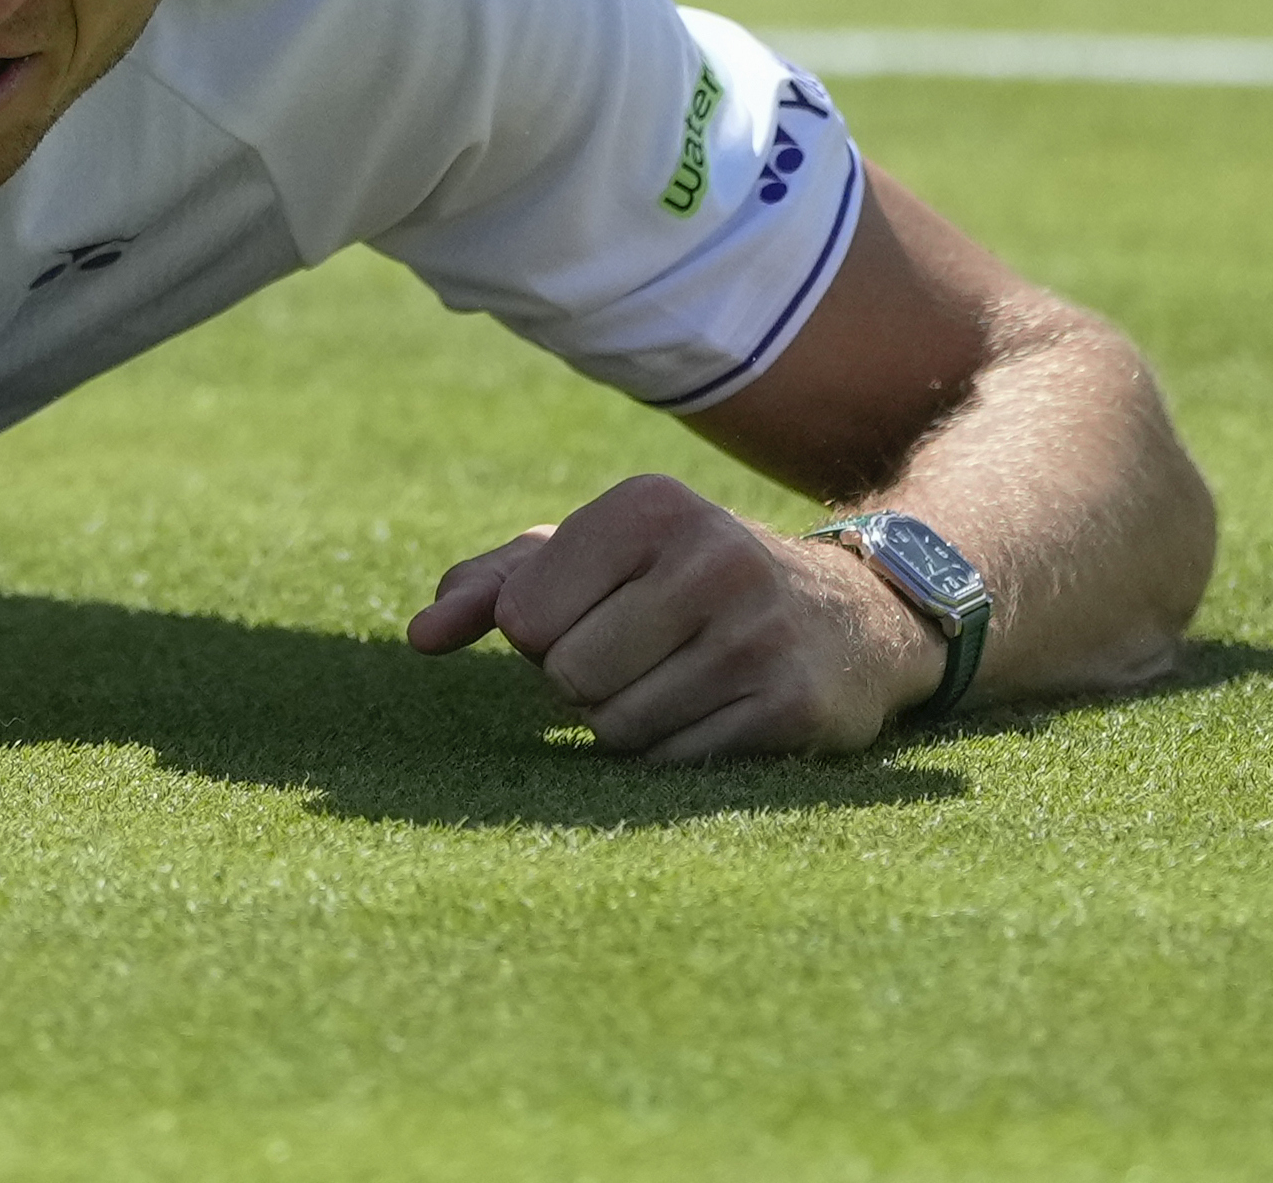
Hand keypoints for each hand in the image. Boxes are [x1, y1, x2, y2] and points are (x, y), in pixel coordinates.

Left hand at [405, 472, 943, 760]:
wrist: (853, 617)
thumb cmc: (683, 582)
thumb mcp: (594, 557)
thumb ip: (493, 584)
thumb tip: (420, 637)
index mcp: (649, 506)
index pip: (522, 616)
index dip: (538, 634)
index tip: (590, 613)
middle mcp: (711, 558)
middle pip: (566, 676)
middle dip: (579, 682)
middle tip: (634, 653)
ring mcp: (758, 635)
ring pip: (614, 728)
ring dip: (621, 721)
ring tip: (671, 679)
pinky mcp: (792, 709)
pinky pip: (669, 765)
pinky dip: (669, 753)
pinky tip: (709, 713)